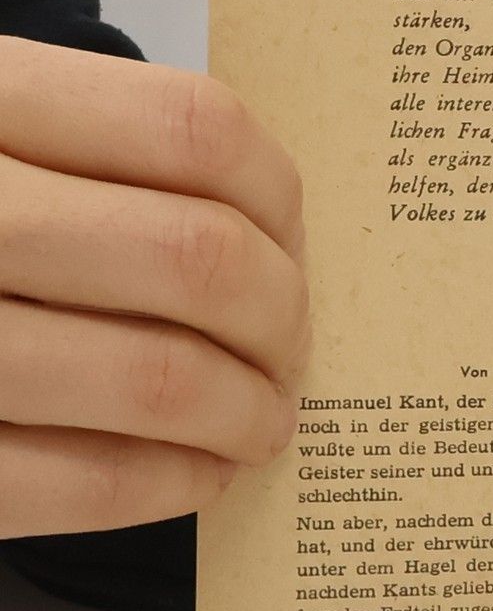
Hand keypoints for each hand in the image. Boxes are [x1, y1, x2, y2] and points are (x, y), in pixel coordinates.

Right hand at [0, 37, 307, 535]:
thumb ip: (103, 159)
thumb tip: (276, 243)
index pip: (194, 128)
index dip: (280, 203)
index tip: (295, 249)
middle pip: (197, 256)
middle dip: (281, 323)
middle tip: (292, 352)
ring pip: (154, 373)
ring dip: (243, 413)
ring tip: (260, 422)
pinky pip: (80, 479)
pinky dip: (169, 482)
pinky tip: (197, 472)